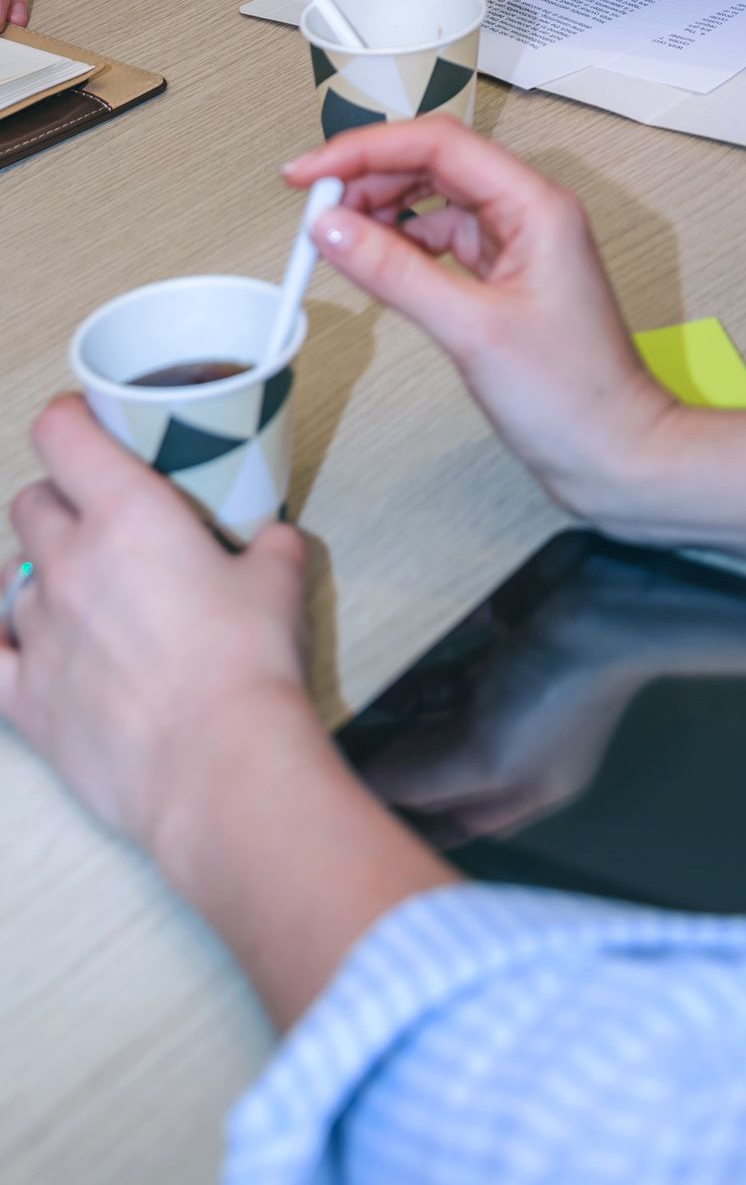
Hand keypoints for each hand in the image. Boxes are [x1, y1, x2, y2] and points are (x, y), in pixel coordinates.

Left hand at [0, 396, 314, 869]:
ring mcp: (36, 631)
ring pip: (4, 576)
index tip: (83, 424)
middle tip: (94, 522)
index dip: (68, 419)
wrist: (216, 765)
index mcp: (128, 514)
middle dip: (56, 504)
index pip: (61, 434)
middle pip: (29, 504)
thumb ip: (267, 545)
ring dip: (30, 574)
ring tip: (67, 592)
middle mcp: (67, 562)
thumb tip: (270, 541)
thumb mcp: (280, 580)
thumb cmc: (248, 665)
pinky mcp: (23, 698)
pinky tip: (9, 643)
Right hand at [284, 124, 674, 528]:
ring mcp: (519, 244)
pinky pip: (444, 240)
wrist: (613, 453)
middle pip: (436, 164)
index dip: (366, 150)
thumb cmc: (568, 395)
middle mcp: (530, 212)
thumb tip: (329, 228)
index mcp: (536, 205)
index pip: (439, 146)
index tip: (308, 174)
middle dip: (369, 177)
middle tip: (310, 209)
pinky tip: (372, 262)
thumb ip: (395, 273)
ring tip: (333, 237)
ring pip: (437, 201)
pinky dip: (403, 245)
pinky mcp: (506, 278)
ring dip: (383, 210)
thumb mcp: (470, 330)